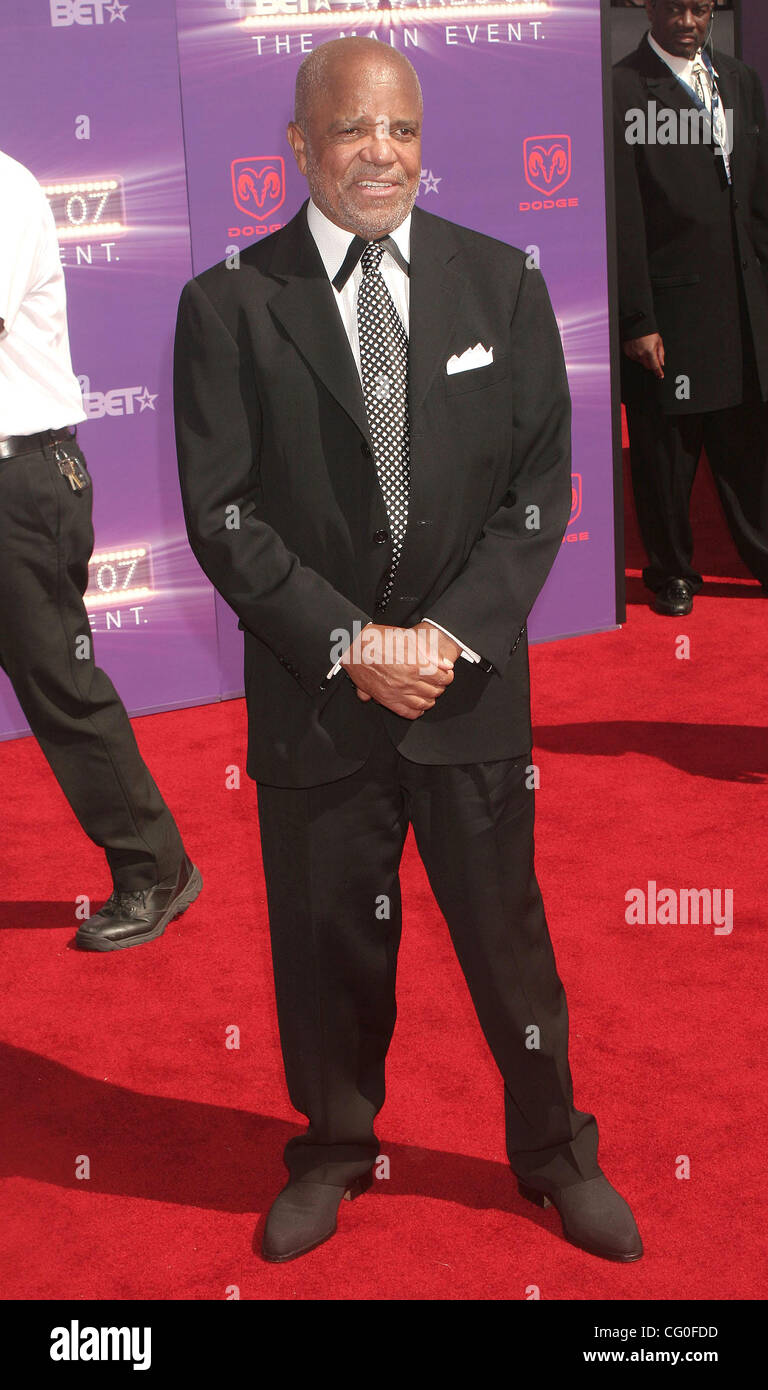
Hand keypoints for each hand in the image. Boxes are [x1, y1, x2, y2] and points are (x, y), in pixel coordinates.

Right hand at [340, 621, 454, 719]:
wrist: (354, 647)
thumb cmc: (377, 640)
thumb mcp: (407, 638)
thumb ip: (429, 652)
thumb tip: (445, 664)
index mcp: (415, 666)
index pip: (442, 678)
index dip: (447, 676)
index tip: (446, 674)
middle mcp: (407, 682)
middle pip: (435, 691)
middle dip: (440, 686)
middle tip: (439, 682)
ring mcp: (397, 693)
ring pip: (424, 703)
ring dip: (431, 698)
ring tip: (430, 692)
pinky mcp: (386, 700)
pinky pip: (408, 712)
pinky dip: (417, 711)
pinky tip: (419, 705)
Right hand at [623, 333, 664, 378]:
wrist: (636, 324)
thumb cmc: (648, 331)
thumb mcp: (658, 341)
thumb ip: (660, 353)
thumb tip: (661, 363)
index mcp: (650, 351)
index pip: (655, 366)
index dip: (658, 372)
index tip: (660, 375)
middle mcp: (641, 354)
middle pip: (648, 366)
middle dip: (651, 363)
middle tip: (652, 355)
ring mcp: (633, 354)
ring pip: (641, 362)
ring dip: (644, 358)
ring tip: (644, 348)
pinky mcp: (628, 352)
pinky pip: (634, 358)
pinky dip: (637, 355)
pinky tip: (639, 347)